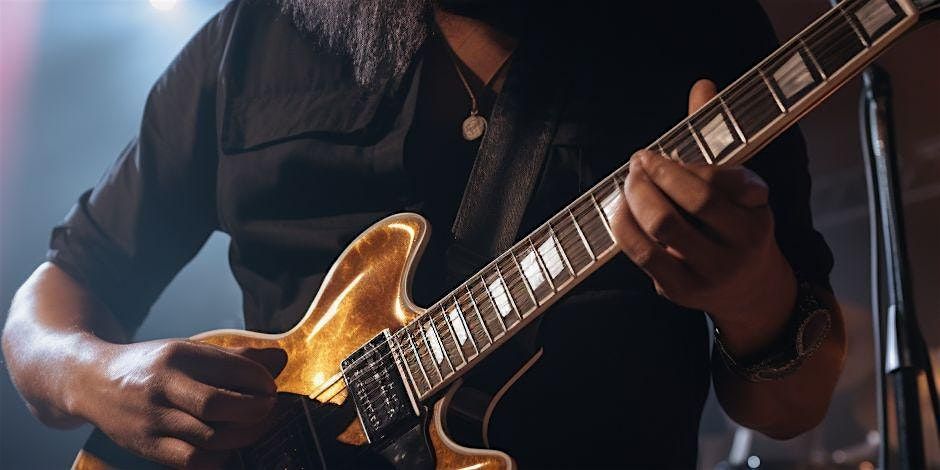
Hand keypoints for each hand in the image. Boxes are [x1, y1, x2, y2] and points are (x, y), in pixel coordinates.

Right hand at [78, 340, 286, 467]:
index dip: (260, 381)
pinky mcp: (146, 447)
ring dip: (243, 436)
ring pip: (208, 437)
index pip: (230, 369)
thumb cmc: (156, 366)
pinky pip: (191, 461)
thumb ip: (236, 358)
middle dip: (254, 410)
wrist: (93, 382)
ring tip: (254, 427)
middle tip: (268, 408)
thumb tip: (281, 360)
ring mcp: (151, 420)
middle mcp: (161, 387)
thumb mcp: (191, 351)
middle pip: (217, 405)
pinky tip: (229, 448)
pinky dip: (218, 458)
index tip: (270, 386)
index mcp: (177, 356)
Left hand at [610, 79, 796, 355]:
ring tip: (627, 183)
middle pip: (692, 203)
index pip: (720, 182)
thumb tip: (703, 85)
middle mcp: (741, 244)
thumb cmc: (735, 224)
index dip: (682, 166)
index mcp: (758, 212)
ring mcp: (711, 272)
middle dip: (655, 176)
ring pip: (664, 228)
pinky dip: (624, 227)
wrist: (750, 292)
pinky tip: (619, 210)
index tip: (654, 154)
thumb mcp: (737, 185)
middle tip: (637, 162)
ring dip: (636, 198)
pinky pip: (644, 255)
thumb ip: (716, 140)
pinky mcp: (681, 291)